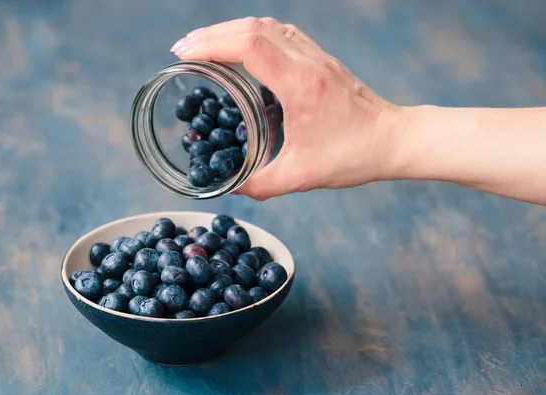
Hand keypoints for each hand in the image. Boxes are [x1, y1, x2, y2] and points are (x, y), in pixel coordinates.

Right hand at [171, 17, 408, 199]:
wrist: (394, 140)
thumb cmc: (353, 156)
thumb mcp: (302, 176)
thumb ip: (262, 184)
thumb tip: (232, 188)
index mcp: (300, 84)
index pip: (249, 45)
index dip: (211, 44)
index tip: (183, 54)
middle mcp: (307, 61)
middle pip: (252, 26)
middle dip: (211, 34)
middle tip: (183, 49)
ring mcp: (316, 56)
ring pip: (267, 24)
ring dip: (232, 29)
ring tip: (206, 45)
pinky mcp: (321, 59)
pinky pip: (282, 33)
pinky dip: (254, 34)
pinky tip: (243, 49)